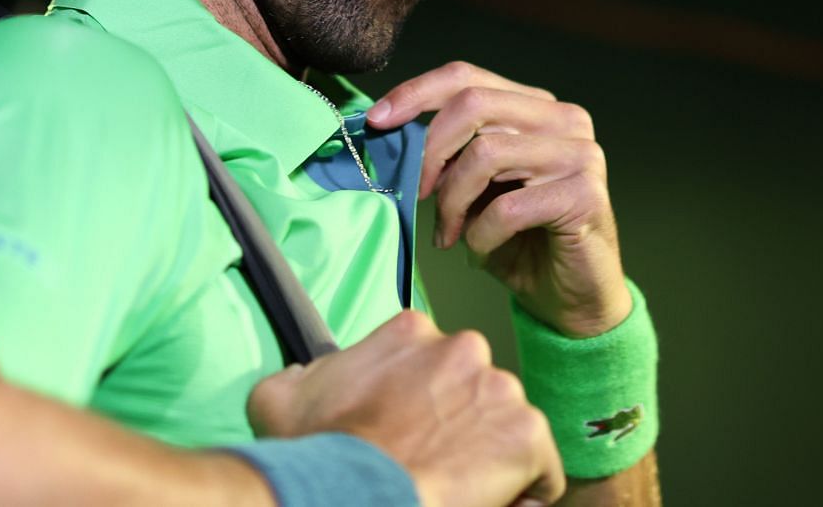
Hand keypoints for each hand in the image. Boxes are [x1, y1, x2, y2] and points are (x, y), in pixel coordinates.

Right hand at [249, 309, 563, 506]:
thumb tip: (307, 374)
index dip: (427, 407)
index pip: (436, 363)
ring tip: (457, 487)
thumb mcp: (281, 398)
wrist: (352, 491)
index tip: (412, 434)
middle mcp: (464, 347)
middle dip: (462, 427)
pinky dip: (523, 492)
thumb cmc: (319, 453)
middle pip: (477, 391)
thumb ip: (305, 374)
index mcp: (413, 332)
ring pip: (509, 427)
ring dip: (491, 457)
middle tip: (433, 464)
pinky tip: (489, 503)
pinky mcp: (527, 433)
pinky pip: (541, 471)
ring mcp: (500, 388)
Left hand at [368, 61, 632, 338]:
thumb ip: (449, 153)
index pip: (467, 77)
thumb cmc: (519, 240)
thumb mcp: (475, 188)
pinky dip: (480, 233)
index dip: (416, 93)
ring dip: (453, 201)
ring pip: (486, 153)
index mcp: (535, 107)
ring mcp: (581, 154)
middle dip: (430, 150)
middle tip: (417, 193)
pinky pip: (507, 208)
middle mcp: (564, 119)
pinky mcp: (585, 196)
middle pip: (474, 104)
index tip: (377, 122)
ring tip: (450, 233)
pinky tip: (481, 250)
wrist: (571, 297)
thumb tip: (390, 130)